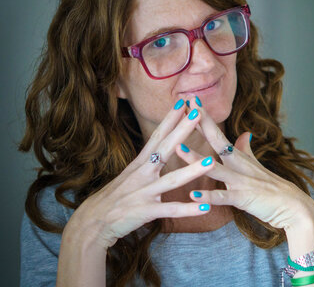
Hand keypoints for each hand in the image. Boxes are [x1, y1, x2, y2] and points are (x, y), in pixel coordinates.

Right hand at [63, 99, 213, 248]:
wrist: (92, 222)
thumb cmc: (115, 198)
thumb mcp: (131, 175)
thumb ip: (148, 163)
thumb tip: (162, 150)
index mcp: (141, 163)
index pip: (158, 136)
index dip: (170, 118)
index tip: (184, 101)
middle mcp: (142, 173)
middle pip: (165, 148)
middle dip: (182, 130)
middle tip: (198, 113)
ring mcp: (144, 192)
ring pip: (172, 180)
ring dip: (191, 171)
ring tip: (210, 161)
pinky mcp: (145, 211)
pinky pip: (170, 210)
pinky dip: (188, 210)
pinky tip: (205, 208)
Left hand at [175, 100, 313, 231]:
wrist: (292, 205)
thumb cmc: (271, 187)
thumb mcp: (256, 165)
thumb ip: (246, 150)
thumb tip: (245, 134)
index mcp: (238, 158)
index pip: (218, 133)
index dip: (204, 118)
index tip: (191, 100)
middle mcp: (238, 165)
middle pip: (217, 141)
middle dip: (201, 124)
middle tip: (187, 106)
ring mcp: (241, 181)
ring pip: (215, 168)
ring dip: (196, 159)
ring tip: (178, 148)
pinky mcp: (244, 198)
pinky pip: (223, 197)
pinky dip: (208, 196)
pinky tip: (192, 195)